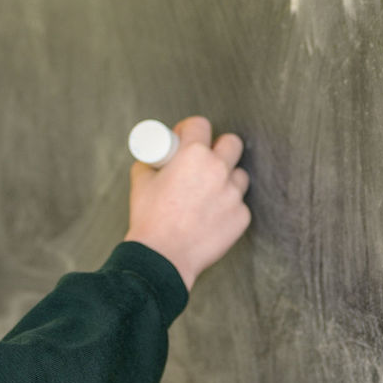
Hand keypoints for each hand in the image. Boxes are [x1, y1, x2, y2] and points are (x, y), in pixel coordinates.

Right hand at [124, 116, 250, 289]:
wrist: (162, 257)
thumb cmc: (150, 219)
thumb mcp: (141, 182)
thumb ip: (150, 164)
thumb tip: (155, 161)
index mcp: (193, 154)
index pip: (200, 124)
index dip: (190, 129)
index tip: (184, 138)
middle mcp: (218, 169)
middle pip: (232, 143)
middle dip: (219, 148)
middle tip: (204, 160)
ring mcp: (233, 194)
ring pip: (239, 175)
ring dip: (227, 179)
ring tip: (208, 193)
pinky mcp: (241, 217)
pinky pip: (238, 204)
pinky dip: (227, 208)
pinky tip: (210, 218)